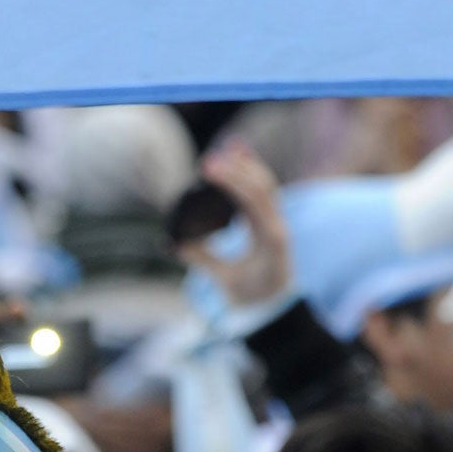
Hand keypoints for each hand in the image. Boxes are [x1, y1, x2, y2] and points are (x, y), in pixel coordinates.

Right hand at [177, 140, 294, 308]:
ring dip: (245, 165)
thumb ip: (203, 261)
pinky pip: (262, 189)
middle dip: (237, 169)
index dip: (233, 182)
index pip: (255, 201)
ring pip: (265, 184)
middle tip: (208, 160)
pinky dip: (250, 172)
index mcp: (270, 238)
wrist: (276, 303)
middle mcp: (277, 224)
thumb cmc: (251, 295)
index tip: (209, 170)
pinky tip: (239, 154)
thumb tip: (175, 244)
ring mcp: (275, 219)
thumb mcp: (226, 281)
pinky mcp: (269, 218)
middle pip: (262, 187)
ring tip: (226, 148)